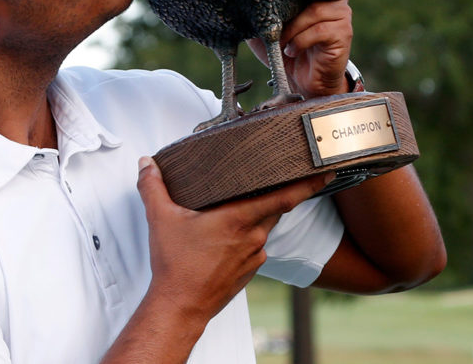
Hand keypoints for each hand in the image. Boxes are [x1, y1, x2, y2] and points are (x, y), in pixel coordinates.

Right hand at [136, 157, 332, 329]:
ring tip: (244, 204)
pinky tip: (231, 234)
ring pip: (265, 227)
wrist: (180, 307)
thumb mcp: (161, 219)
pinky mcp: (250, 270)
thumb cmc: (176, 267)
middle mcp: (253, 237)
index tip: (325, 172)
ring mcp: (254, 256)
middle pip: (276, 208)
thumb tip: (147, 165)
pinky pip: (256, 246)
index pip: (284, 197)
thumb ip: (153, 187)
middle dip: (279, 192)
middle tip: (280, 176)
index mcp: (238, 219)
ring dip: (259, 215)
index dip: (307, 183)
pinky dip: (249, 235)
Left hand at [247, 0, 353, 97]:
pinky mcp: (342, 35)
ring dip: (294, 25)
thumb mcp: (267, 17)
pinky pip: (320, 31)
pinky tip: (290, 49)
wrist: (299, 79)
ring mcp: (341, 15)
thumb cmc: (283, 41)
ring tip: (280, 39)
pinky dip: (299, 40)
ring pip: (320, 10)